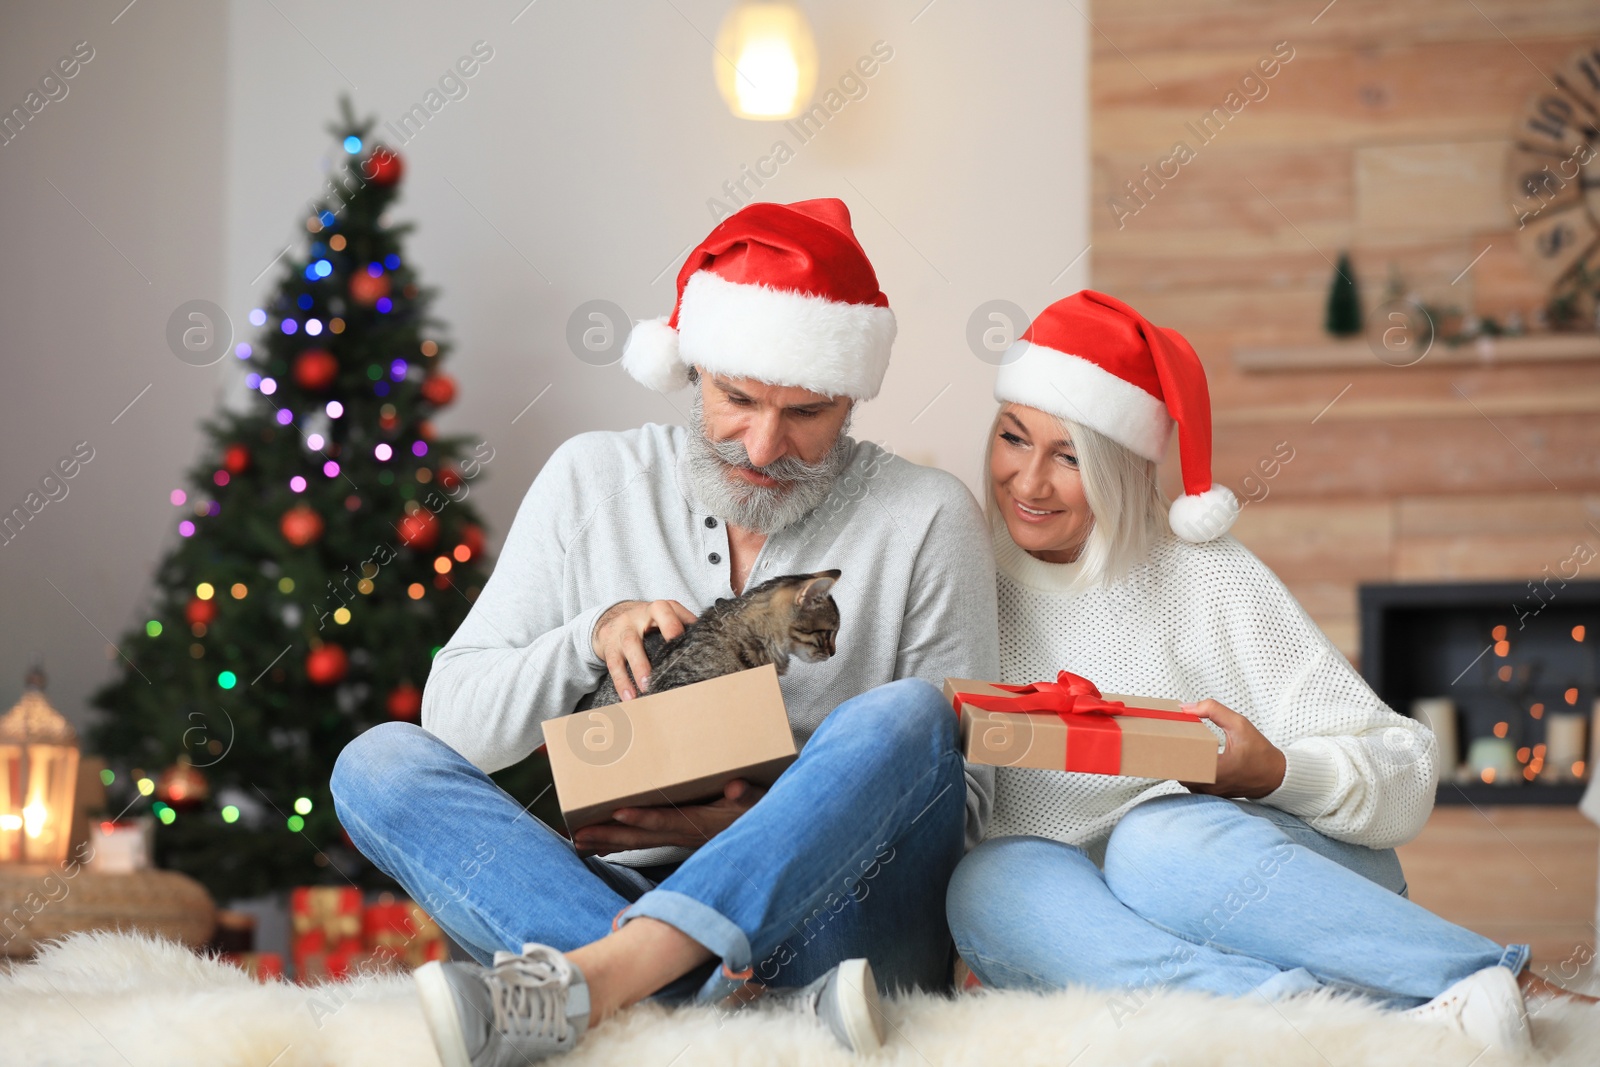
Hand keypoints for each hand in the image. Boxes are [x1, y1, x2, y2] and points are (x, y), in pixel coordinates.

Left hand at [571, 780, 765, 852]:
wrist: (767, 838)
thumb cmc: (759, 812)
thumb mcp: (759, 799)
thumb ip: (748, 794)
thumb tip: (736, 786)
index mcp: (701, 823)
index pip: (667, 821)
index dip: (643, 818)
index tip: (617, 811)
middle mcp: (686, 835)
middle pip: (642, 837)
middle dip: (609, 836)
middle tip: (579, 835)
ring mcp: (681, 839)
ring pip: (639, 843)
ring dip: (609, 843)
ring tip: (580, 842)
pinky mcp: (680, 839)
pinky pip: (646, 842)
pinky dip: (622, 844)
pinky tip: (603, 845)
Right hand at [590, 599, 697, 699]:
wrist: (613, 614)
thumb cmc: (650, 621)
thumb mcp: (667, 616)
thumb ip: (686, 626)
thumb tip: (715, 645)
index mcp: (659, 608)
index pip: (669, 613)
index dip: (676, 627)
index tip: (686, 644)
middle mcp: (638, 616)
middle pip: (648, 628)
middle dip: (655, 649)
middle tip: (665, 671)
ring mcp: (622, 630)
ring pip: (629, 646)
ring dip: (639, 669)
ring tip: (647, 689)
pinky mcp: (609, 645)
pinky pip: (614, 665)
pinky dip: (622, 683)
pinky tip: (629, 698)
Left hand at [1178, 699, 1285, 799]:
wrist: (1275, 775)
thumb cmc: (1260, 752)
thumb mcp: (1239, 725)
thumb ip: (1213, 710)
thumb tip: (1186, 707)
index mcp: (1216, 771)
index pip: (1180, 763)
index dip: (1170, 749)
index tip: (1168, 736)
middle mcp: (1210, 785)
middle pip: (1177, 770)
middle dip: (1172, 754)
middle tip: (1169, 737)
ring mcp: (1210, 792)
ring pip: (1183, 777)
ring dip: (1179, 762)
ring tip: (1177, 745)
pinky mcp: (1211, 793)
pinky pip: (1192, 782)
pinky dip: (1188, 769)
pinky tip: (1189, 755)